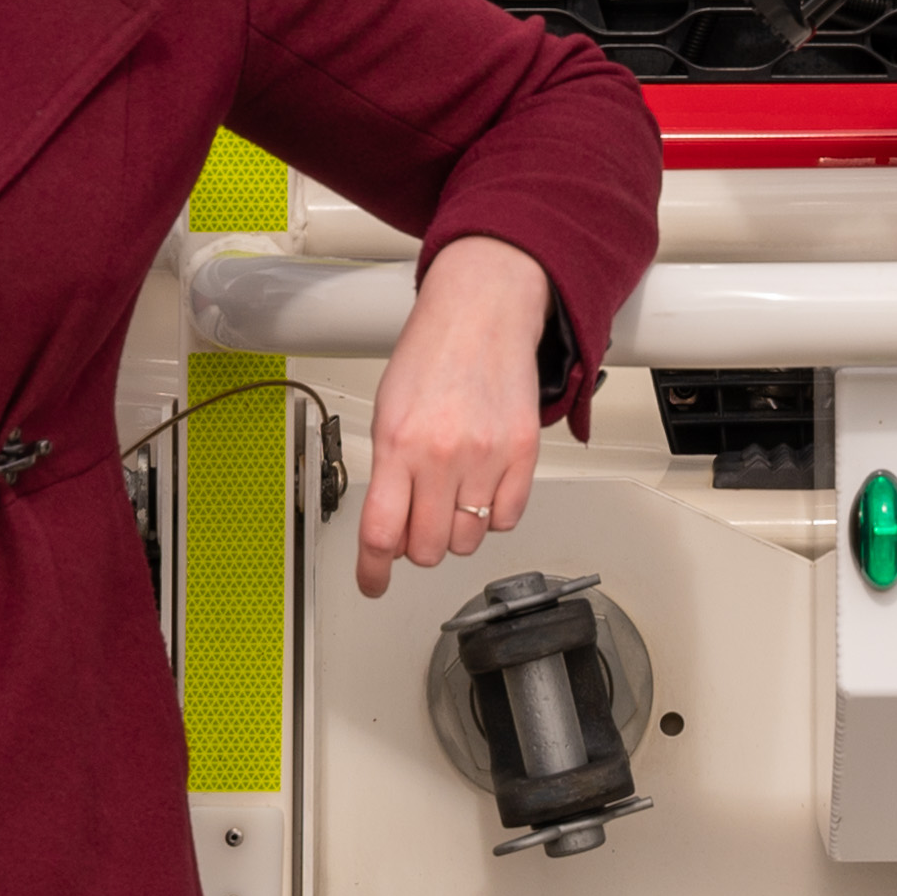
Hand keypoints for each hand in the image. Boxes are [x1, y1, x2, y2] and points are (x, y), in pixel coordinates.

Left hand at [362, 232, 553, 583]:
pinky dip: (493, 516)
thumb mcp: (387, 411)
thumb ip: (388, 473)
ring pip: (468, 540)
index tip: (373, 584)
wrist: (483, 311)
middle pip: (427, 549)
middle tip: (417, 526)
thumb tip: (393, 528)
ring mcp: (487, 457)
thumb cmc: (431, 354)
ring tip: (453, 497)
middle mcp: (442, 455)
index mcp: (397, 443)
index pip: (380, 532)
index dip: (373, 572)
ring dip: (456, 531)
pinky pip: (507, 519)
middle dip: (416, 547)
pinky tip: (483, 489)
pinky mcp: (523, 454)